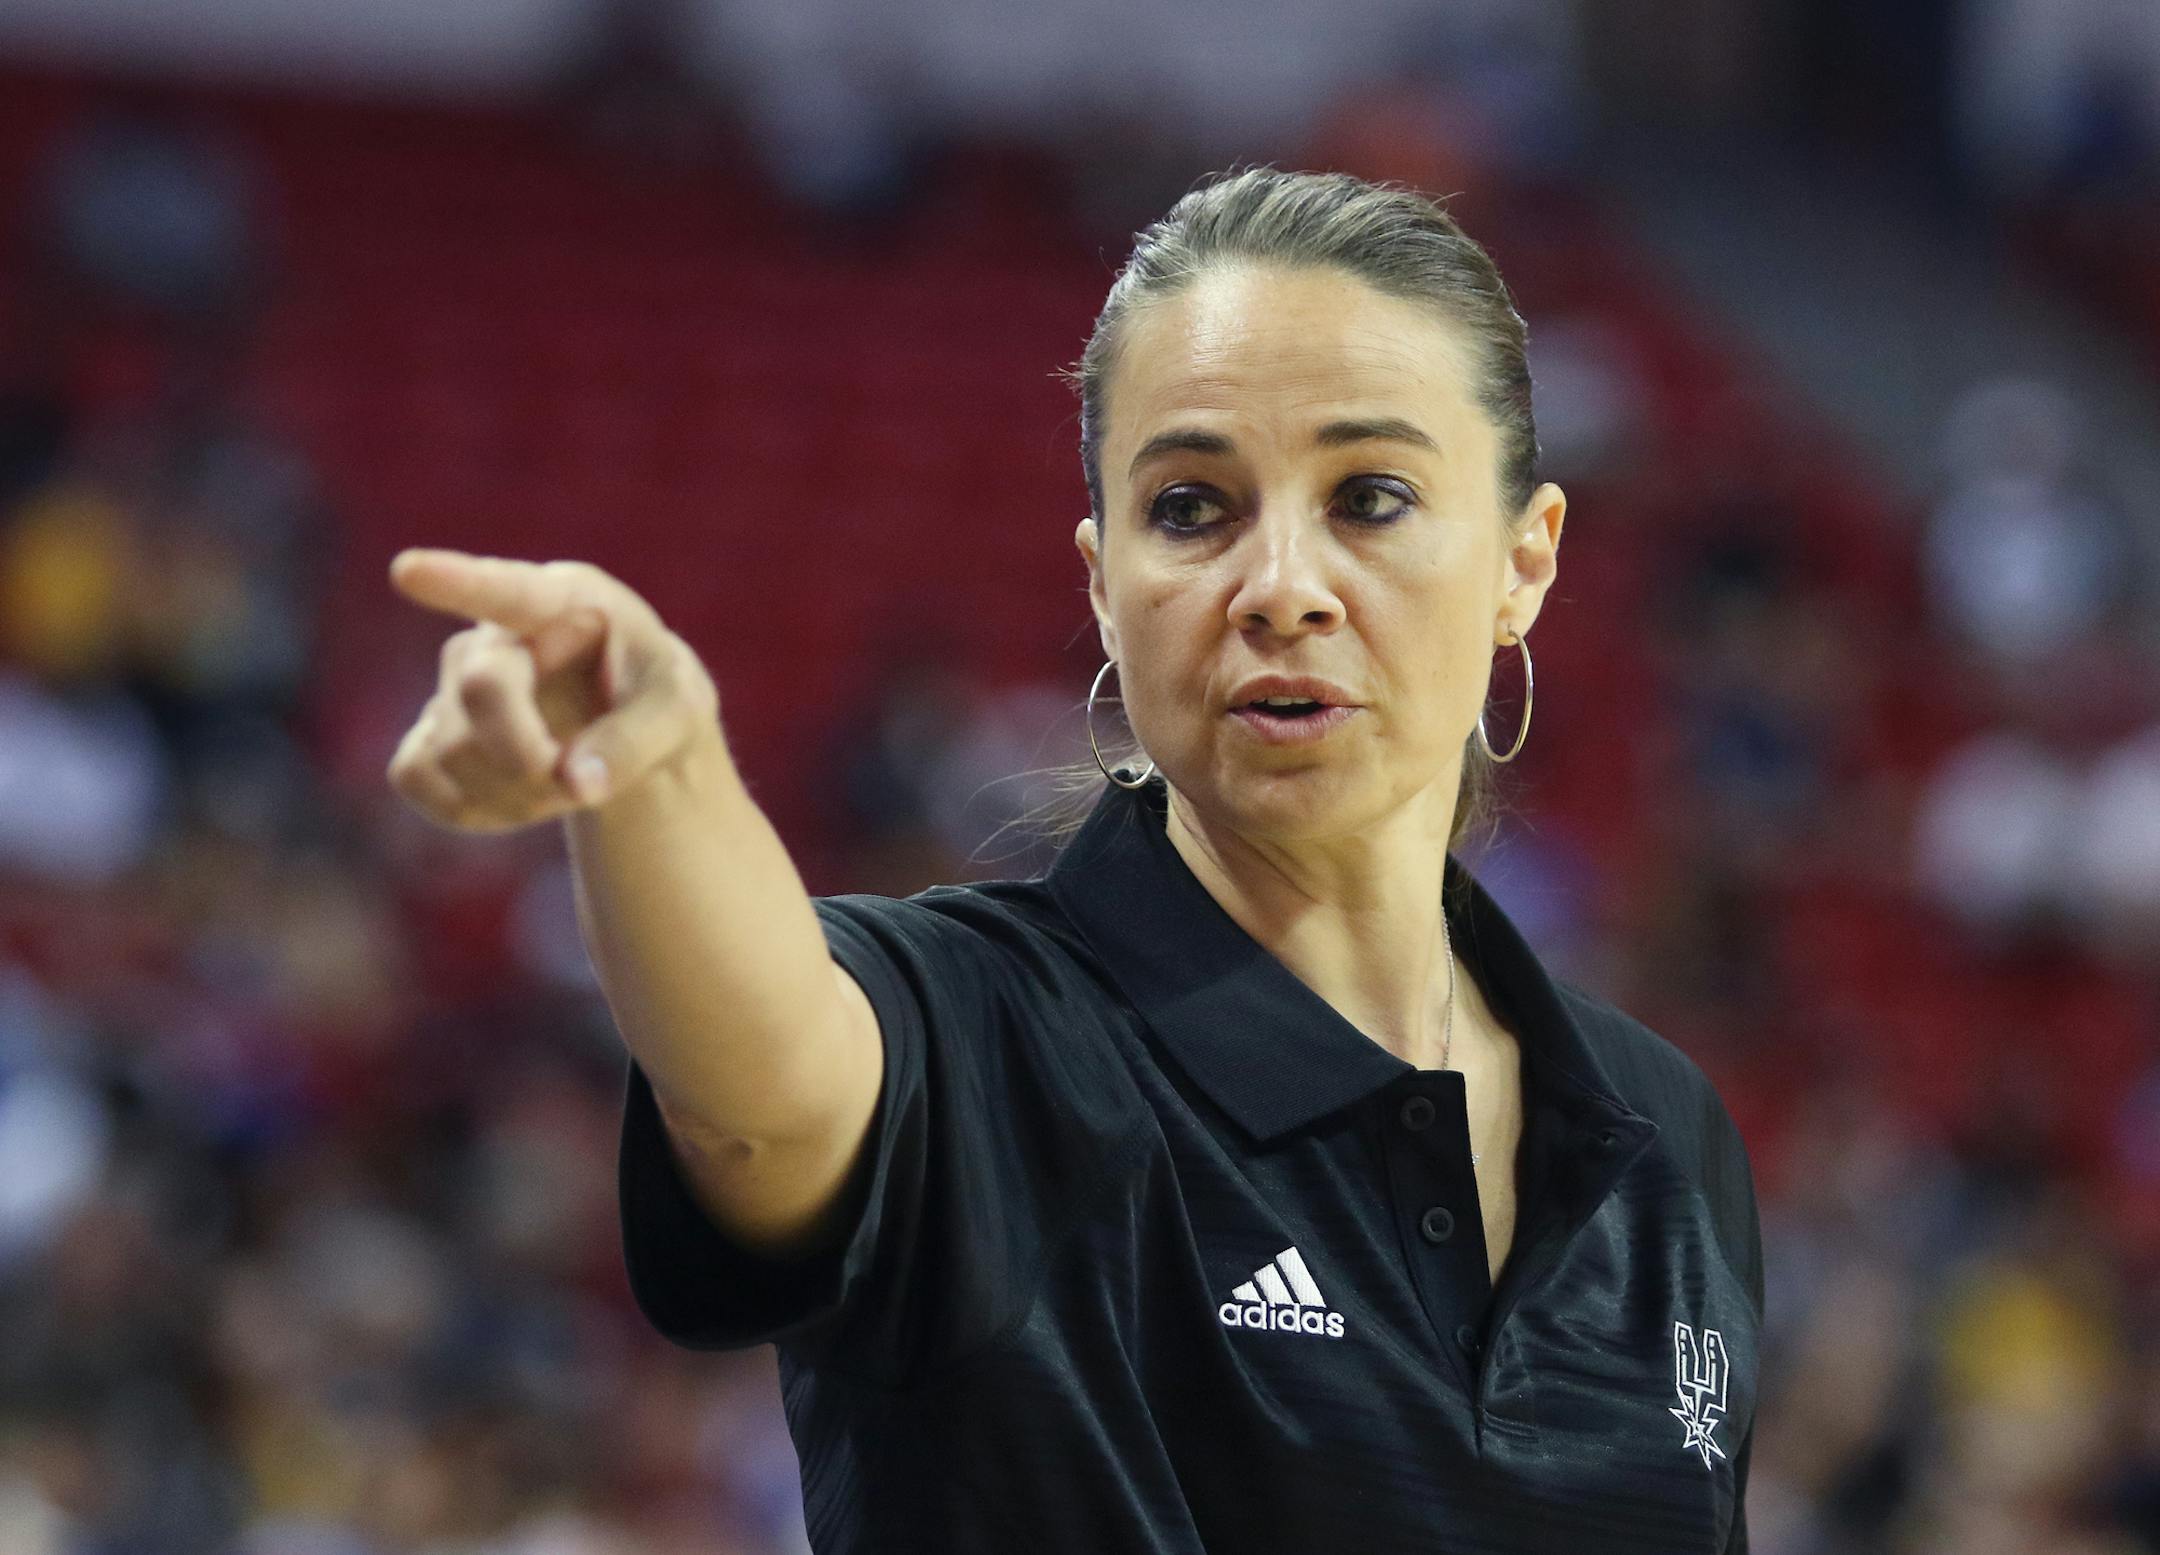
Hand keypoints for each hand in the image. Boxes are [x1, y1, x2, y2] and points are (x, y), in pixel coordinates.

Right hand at [386, 549, 719, 832]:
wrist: (624, 728)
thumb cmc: (654, 697)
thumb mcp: (678, 711)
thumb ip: (636, 741)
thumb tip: (577, 785)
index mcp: (562, 601)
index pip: (507, 590)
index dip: (456, 581)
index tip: (409, 570)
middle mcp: (496, 635)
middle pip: (483, 689)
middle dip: (528, 753)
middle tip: (576, 786)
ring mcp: (452, 685)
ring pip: (450, 750)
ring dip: (516, 792)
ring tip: (566, 782)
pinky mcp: (425, 737)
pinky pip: (415, 777)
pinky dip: (473, 809)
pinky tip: (520, 800)